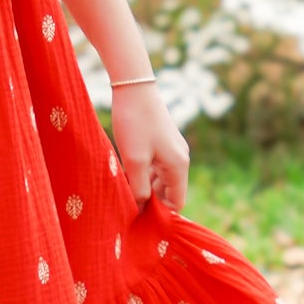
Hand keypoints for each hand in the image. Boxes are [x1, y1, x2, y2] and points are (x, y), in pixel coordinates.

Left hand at [110, 81, 189, 209]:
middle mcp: (180, 159)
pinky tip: (124, 172)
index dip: (160, 213)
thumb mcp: (134, 160)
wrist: (134, 87)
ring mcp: (171, 149)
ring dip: (144, 186)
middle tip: (127, 204)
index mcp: (178, 166)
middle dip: (150, 200)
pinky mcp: (162, 141)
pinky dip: (143, 173)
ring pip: (160, 179)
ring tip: (123, 188)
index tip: (139, 216)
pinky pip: (155, 166)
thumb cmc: (134, 123)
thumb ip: (139, 188)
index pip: (177, 202)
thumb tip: (142, 209)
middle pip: (169, 192)